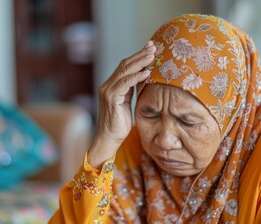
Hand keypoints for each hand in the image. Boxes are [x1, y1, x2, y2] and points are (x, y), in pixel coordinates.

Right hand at [88, 41, 155, 167]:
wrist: (109, 140)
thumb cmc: (119, 124)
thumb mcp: (127, 103)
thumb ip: (131, 90)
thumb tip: (143, 77)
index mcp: (111, 85)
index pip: (125, 66)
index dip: (137, 56)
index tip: (149, 48)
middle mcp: (107, 85)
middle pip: (125, 64)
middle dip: (140, 54)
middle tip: (153, 46)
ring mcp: (107, 91)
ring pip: (125, 71)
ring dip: (140, 62)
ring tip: (153, 55)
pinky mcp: (111, 98)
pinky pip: (125, 84)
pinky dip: (136, 77)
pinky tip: (147, 72)